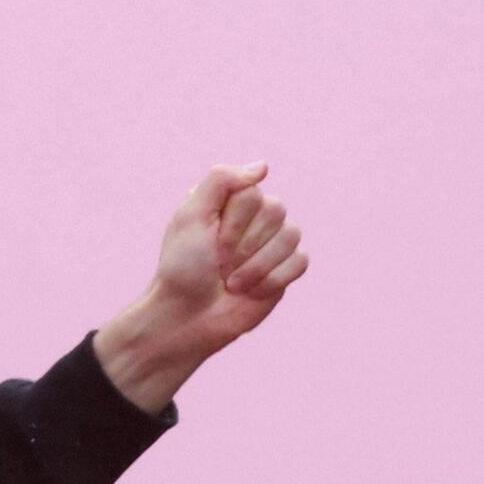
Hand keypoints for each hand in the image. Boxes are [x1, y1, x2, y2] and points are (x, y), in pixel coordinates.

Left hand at [89, 164, 307, 410]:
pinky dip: (272, 279)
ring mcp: (274, 244)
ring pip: (292, 236)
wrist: (187, 316)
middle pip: (276, 211)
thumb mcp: (189, 217)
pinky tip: (250, 291)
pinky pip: (301, 261)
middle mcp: (256, 218)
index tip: (210, 243)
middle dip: (244, 244)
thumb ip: (220, 181)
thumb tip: (263, 167)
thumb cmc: (183, 267)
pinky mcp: (286, 271)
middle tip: (219, 264)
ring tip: (232, 282)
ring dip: (256, 265)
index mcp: (232, 203)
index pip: (253, 194)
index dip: (233, 223)